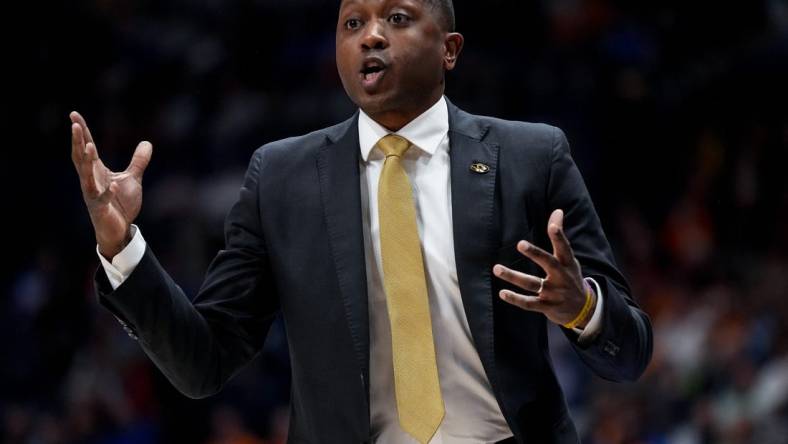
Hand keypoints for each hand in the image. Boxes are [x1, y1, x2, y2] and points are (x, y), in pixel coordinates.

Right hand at [70, 111, 151, 258]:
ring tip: (89, 146)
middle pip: (81, 158)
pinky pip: (102, 199)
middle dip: (78, 141)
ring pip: (86, 176)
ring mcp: (93, 194)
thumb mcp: (132, 179)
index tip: (74, 115)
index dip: (82, 132)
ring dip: (87, 161)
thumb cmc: (121, 204)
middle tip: (75, 125)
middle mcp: (91, 180)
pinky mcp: (100, 209)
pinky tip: (113, 185)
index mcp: (96, 171)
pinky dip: (107, 192)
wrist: (119, 230)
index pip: (87, 147)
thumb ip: (138, 161)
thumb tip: (147, 143)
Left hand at [493, 209, 595, 327]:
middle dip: (535, 254)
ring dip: (513, 277)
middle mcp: (562, 277)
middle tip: (520, 243)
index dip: (559, 237)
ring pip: (532, 284)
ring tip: (496, 268)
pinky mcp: (547, 307)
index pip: (564, 248)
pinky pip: (529, 303)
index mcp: (567, 263)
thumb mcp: (569, 259)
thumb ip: (559, 236)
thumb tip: (558, 210)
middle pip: (548, 263)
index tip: (553, 226)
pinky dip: (516, 299)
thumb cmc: (570, 277)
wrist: (582, 310)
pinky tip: (502, 293)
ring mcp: (554, 293)